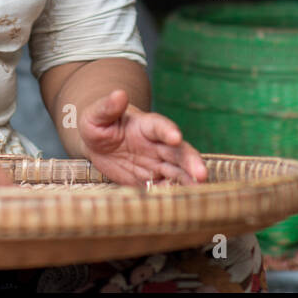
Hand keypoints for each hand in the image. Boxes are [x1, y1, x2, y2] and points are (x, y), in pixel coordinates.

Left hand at [77, 90, 207, 186]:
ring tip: (198, 192)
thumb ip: (108, 107)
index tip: (176, 137)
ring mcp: (156, 163)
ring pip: (177, 172)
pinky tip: (178, 204)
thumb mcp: (96, 115)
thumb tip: (119, 94)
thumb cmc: (98, 124)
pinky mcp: (151, 180)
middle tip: (202, 174)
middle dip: (190, 162)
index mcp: (146, 125)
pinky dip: (171, 195)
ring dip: (188, 182)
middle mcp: (157, 144)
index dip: (168, 131)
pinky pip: (164, 188)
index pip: (160, 126)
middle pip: (178, 152)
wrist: (96, 144)